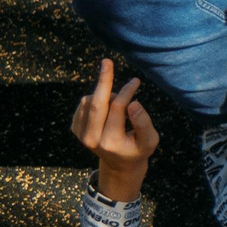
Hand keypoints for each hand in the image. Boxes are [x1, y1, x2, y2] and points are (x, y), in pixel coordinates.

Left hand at [70, 58, 158, 201]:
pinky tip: (106, 107)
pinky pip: (83, 104)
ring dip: (105, 95)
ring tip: (118, 104)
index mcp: (111, 141)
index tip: (136, 81)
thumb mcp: (150, 140)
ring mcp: (81, 135)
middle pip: (96, 102)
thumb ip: (144, 122)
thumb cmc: (139, 149)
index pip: (118, 108)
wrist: (119, 165)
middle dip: (103, 80)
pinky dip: (95, 99)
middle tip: (107, 61)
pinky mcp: (76, 130)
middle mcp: (91, 139)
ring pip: (89, 101)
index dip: (127, 91)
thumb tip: (133, 103)